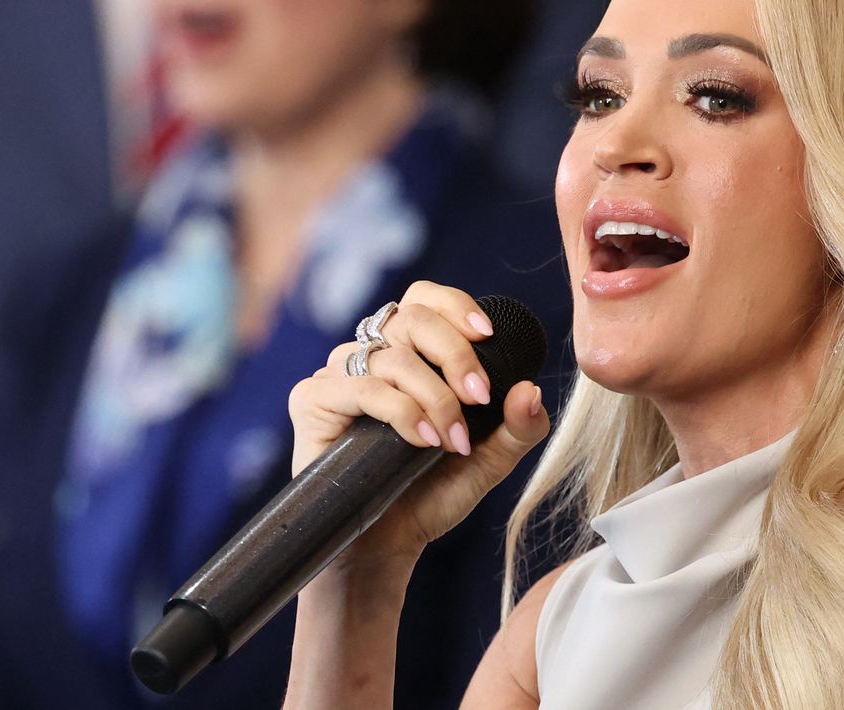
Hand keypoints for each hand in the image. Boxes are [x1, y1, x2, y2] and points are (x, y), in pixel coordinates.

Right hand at [287, 281, 550, 565]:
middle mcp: (370, 355)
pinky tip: (422, 441)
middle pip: (412, 319)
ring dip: (434, 396)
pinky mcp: (312, 400)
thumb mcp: (489, 460)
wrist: (387, 545)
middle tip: (479, 398)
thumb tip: (531, 390)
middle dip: (455, 355)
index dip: (455, 306)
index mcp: (409, 353)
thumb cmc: (431, 493)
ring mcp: (338, 375)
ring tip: (452, 440)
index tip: (488, 335)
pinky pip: (361, 387)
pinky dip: (401, 411)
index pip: (424, 299)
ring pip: (392, 357)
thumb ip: (517, 426)